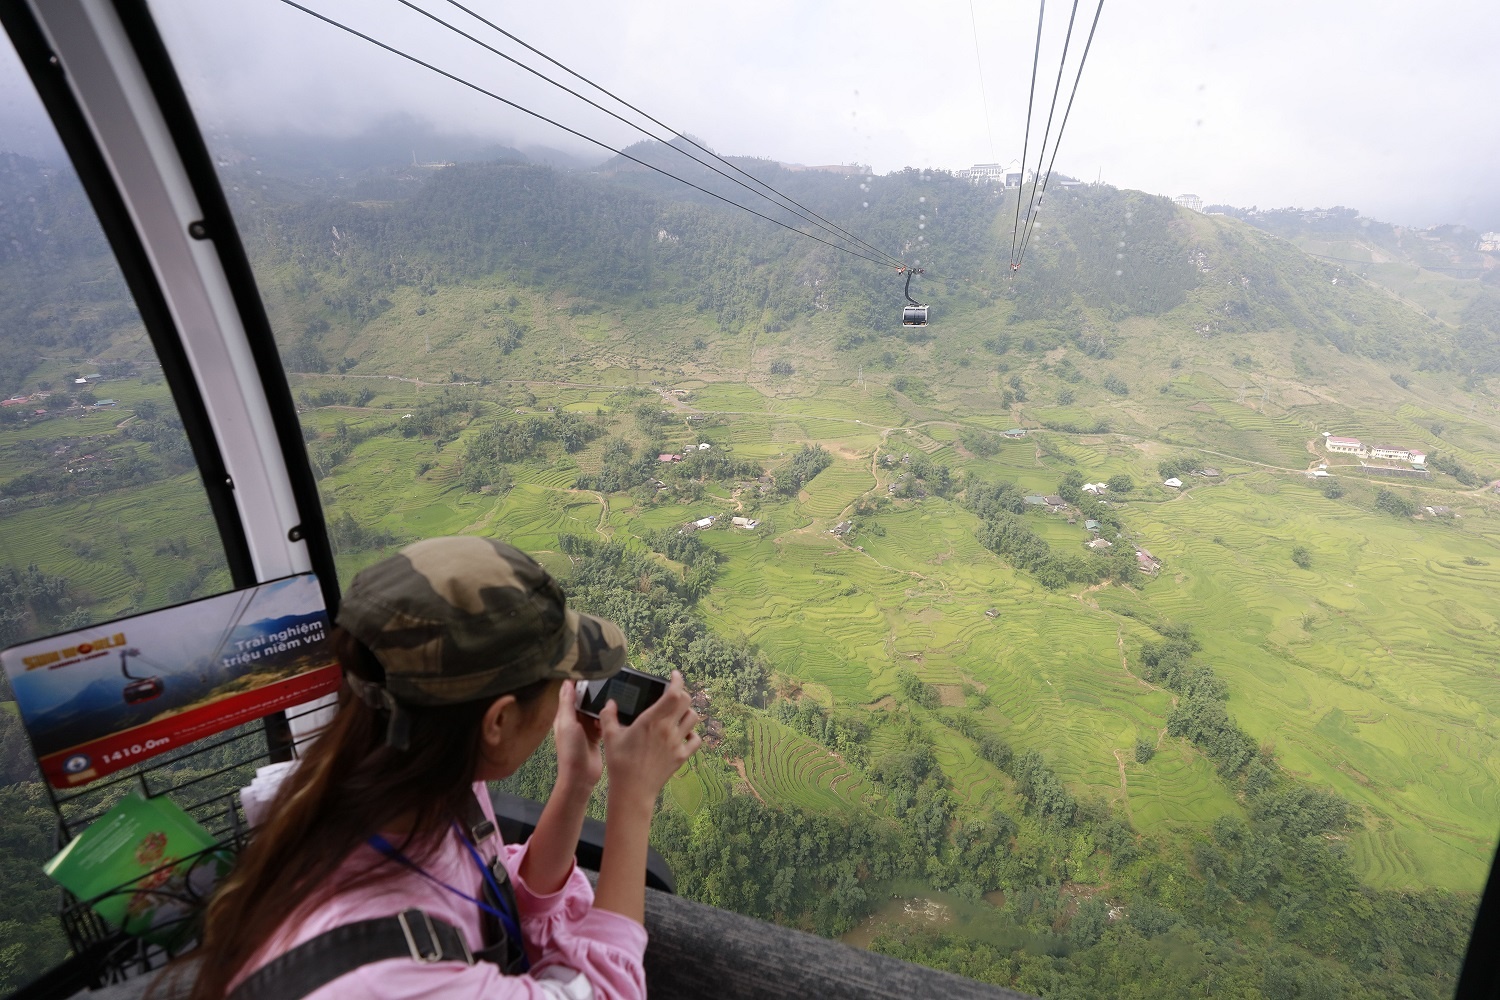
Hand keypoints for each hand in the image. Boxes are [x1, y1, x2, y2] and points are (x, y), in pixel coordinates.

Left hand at [554, 680, 602, 793]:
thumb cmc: (570, 752)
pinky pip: (603, 721)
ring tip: (611, 696)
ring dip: (601, 705)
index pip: (569, 693)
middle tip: (604, 679)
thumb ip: (567, 704)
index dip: (576, 682)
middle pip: (584, 700)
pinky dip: (607, 717)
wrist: (581, 777)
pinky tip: (612, 715)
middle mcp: (574, 720)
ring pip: (594, 709)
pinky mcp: (596, 735)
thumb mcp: (567, 724)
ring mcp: (585, 728)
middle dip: (592, 691)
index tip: (587, 670)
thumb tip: (567, 682)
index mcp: (564, 716)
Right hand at [600, 671, 700, 810]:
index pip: (674, 694)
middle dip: (682, 694)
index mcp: (651, 720)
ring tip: (678, 713)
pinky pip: (696, 740)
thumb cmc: (620, 763)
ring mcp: (677, 743)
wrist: (632, 790)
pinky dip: (693, 734)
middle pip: (687, 702)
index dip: (678, 681)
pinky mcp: (682, 757)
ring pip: (693, 719)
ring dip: (688, 712)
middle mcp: (668, 729)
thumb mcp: (610, 736)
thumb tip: (610, 703)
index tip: (675, 675)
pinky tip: (684, 734)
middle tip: (674, 694)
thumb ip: (609, 716)